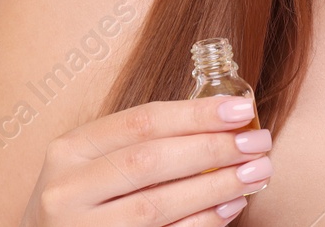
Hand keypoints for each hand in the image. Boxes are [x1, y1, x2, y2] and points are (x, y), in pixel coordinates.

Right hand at [19, 96, 272, 225]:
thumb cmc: (85, 201)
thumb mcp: (96, 163)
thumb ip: (145, 142)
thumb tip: (225, 121)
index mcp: (70, 150)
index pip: (141, 122)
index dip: (196, 113)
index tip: (243, 109)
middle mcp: (66, 190)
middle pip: (150, 160)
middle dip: (212, 149)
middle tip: (258, 143)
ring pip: (157, 204)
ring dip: (214, 187)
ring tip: (254, 174)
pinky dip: (200, 223)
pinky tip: (228, 208)